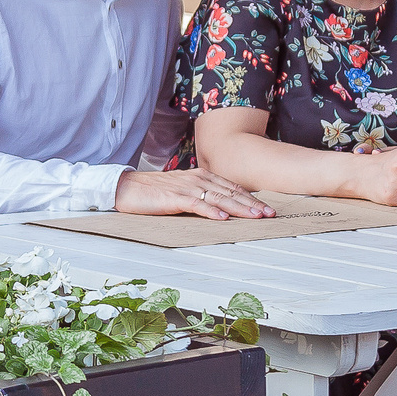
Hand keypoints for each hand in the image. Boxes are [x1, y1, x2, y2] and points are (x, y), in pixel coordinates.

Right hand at [114, 168, 274, 220]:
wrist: (126, 187)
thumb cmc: (153, 191)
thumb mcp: (182, 190)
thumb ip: (201, 196)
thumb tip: (220, 208)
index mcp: (201, 177)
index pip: (232, 187)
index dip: (250, 198)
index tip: (266, 208)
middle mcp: (197, 179)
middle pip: (230, 192)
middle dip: (252, 204)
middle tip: (269, 214)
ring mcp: (186, 188)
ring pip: (218, 198)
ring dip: (238, 208)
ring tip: (254, 217)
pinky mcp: (173, 197)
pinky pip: (196, 205)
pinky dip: (211, 212)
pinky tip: (222, 219)